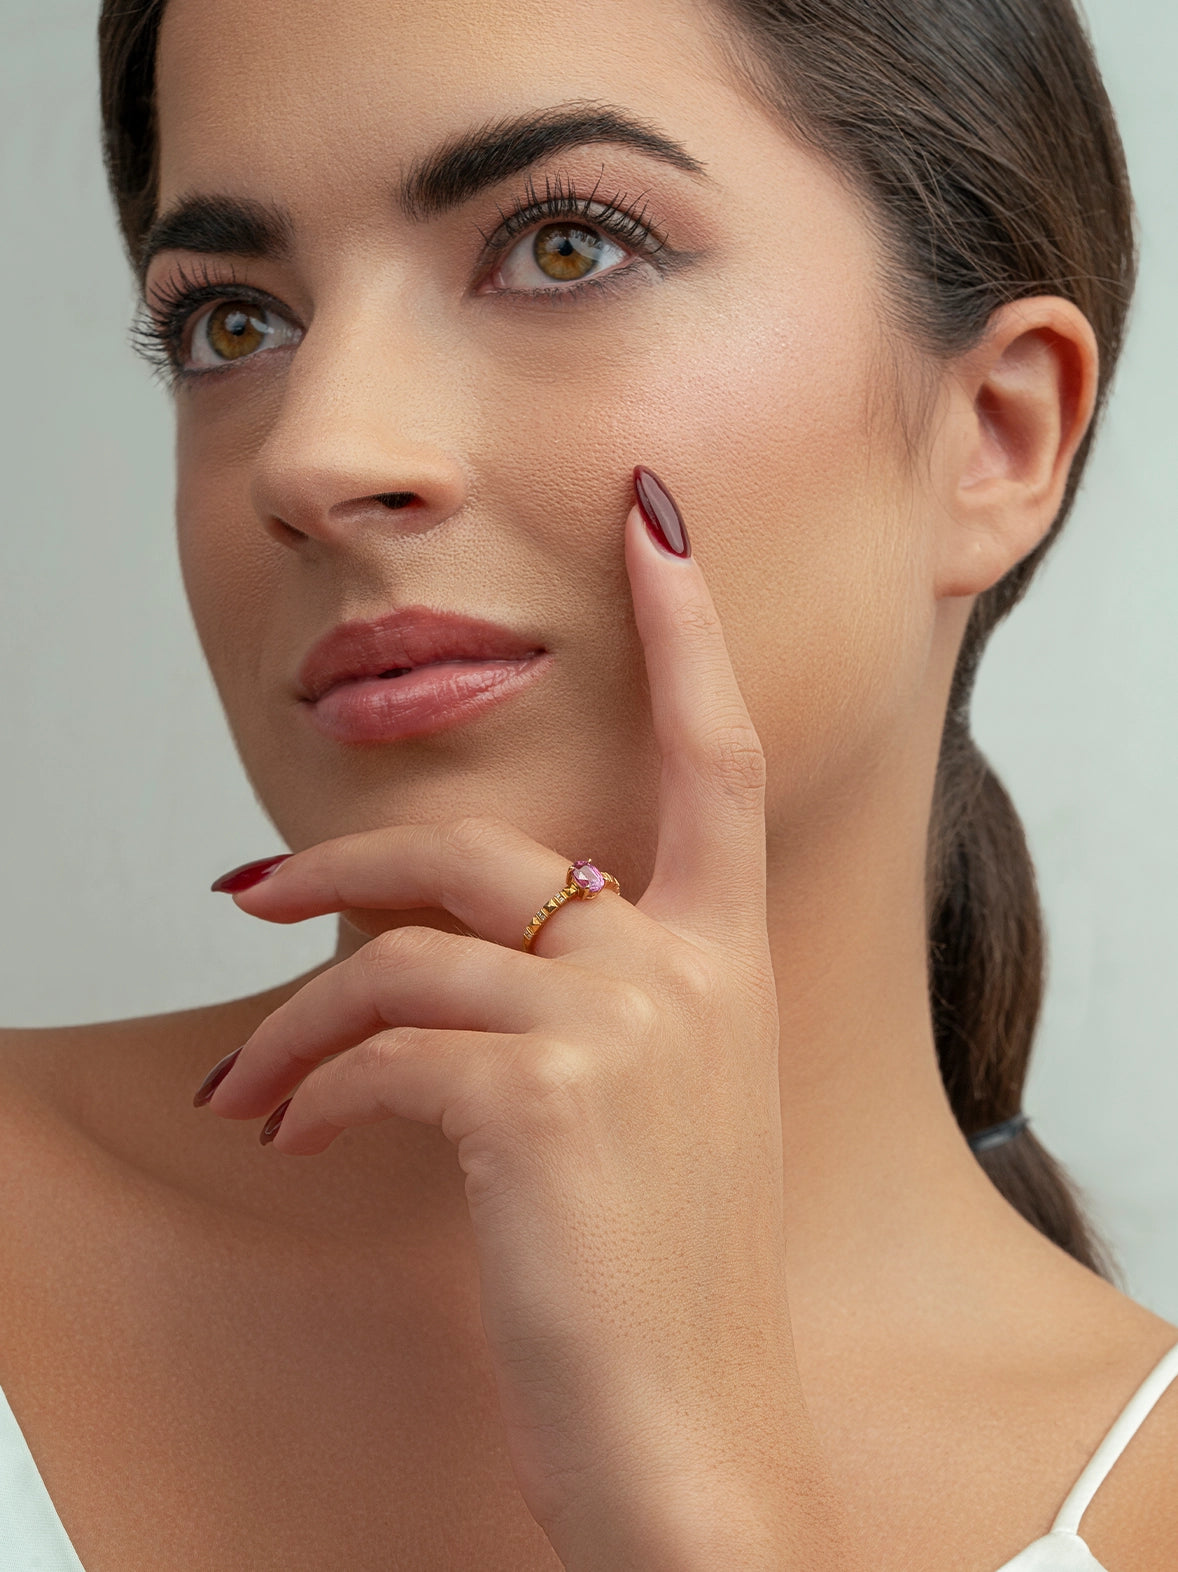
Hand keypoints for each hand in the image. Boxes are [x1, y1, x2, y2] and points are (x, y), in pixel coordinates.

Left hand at [200, 474, 850, 1570]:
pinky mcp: (542, 1097)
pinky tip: (295, 1138)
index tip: (652, 516)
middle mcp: (685, 967)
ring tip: (247, 1083)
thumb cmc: (661, 1263)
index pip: (715, 750)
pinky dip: (313, 1088)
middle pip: (479, 843)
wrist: (691, 1427)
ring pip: (400, 951)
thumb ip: (595, 991)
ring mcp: (619, 1025)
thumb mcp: (661, 1097)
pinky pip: (380, 1048)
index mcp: (726, 954)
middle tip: (244, 893)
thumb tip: (446, 944)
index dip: (684, 626)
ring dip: (298, 1019)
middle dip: (340, 857)